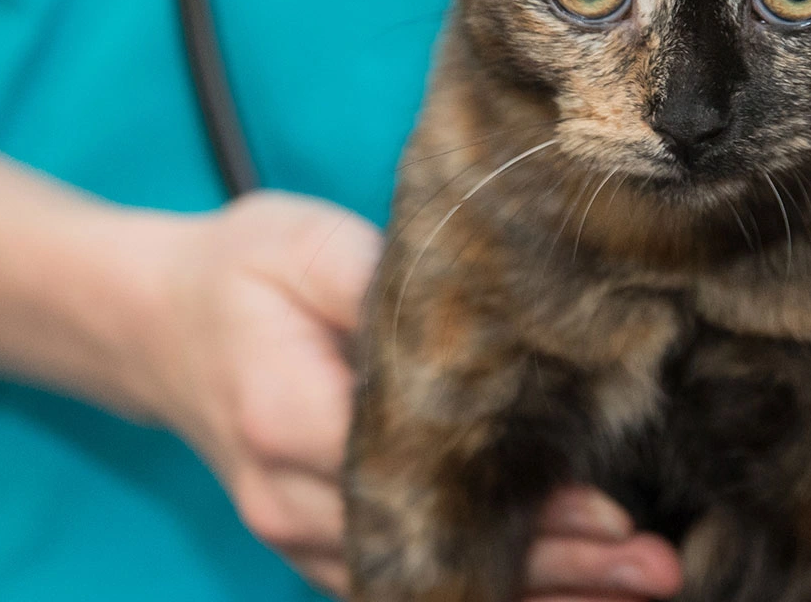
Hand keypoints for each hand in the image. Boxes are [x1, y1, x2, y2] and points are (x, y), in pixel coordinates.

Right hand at [132, 190, 682, 597]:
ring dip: (534, 593)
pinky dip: (488, 591)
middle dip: (551, 569)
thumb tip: (496, 303)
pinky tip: (574, 593)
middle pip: (428, 550)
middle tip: (657, 566)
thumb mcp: (305, 243)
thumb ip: (384, 284)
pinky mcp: (309, 545)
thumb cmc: (240, 270)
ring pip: (419, 584)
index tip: (609, 512)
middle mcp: (282, 495)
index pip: (415, 479)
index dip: (517, 505)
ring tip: (644, 586)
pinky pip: (402, 583)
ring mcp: (290, 533)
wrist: (152, 321)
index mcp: (282, 412)